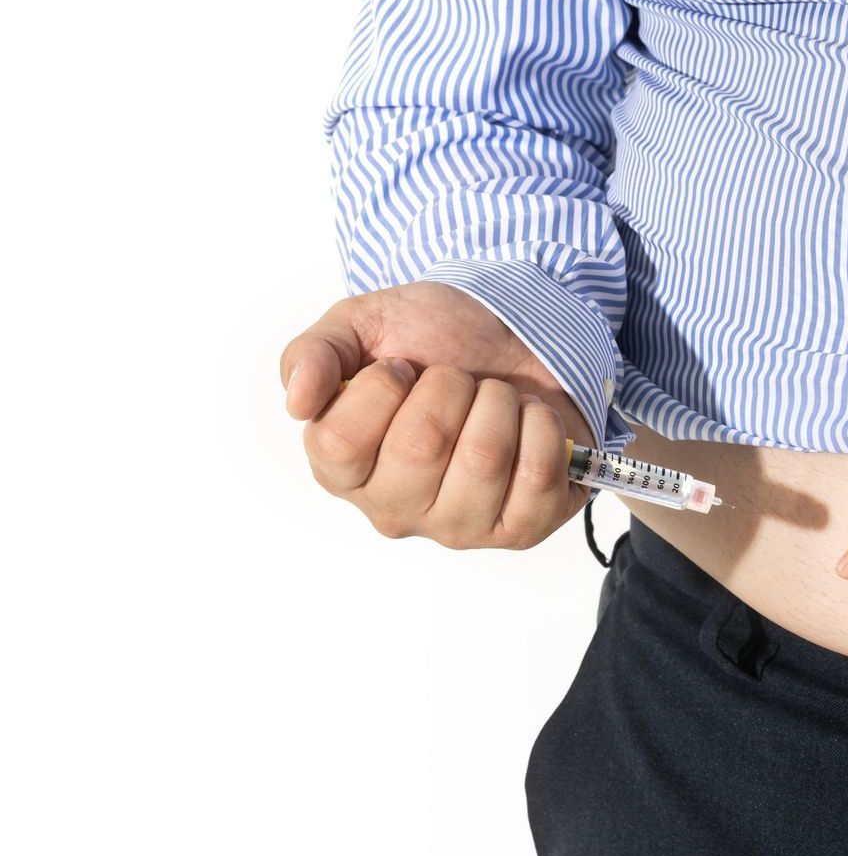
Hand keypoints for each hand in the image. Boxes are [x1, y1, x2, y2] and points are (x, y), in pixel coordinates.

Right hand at [279, 280, 592, 548]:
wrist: (518, 341)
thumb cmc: (437, 342)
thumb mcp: (363, 326)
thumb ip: (314, 354)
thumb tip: (297, 400)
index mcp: (342, 469)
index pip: (340, 442)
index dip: (382, 387)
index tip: (402, 368)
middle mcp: (394, 509)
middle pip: (420, 446)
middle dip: (450, 386)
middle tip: (459, 378)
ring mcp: (458, 527)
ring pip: (484, 459)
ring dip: (500, 403)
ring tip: (496, 397)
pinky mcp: (520, 529)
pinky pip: (538, 477)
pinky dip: (542, 427)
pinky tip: (529, 420)